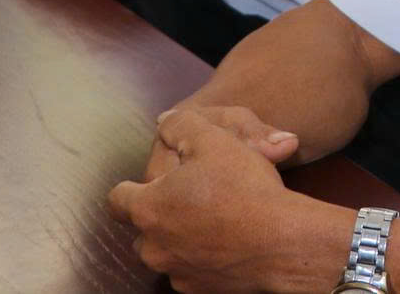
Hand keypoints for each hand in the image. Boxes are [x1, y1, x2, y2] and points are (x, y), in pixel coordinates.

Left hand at [110, 107, 335, 293]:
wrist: (281, 242)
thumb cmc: (244, 188)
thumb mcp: (213, 138)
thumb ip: (179, 125)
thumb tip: (163, 122)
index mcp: (148, 208)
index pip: (117, 199)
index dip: (131, 187)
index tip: (155, 182)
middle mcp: (153, 247)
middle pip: (142, 228)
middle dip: (159, 213)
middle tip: (191, 196)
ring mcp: (176, 272)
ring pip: (165, 252)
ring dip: (178, 237)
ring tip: (210, 219)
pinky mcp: (199, 290)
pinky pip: (189, 270)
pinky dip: (201, 257)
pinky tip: (226, 241)